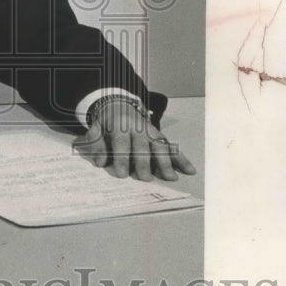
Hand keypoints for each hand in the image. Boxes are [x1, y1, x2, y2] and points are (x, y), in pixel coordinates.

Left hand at [72, 99, 195, 181]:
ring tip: (171, 177)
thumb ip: (96, 145)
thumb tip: (100, 162)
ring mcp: (151, 131)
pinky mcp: (160, 136)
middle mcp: (138, 128)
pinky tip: (190, 170)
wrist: (119, 106)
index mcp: (120, 125)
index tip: (121, 174)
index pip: (121, 143)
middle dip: (145, 163)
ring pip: (160, 146)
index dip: (121, 158)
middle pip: (143, 146)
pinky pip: (172, 147)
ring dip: (167, 162)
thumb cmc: (106, 124)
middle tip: (146, 179)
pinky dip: (181, 159)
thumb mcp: (96, 130)